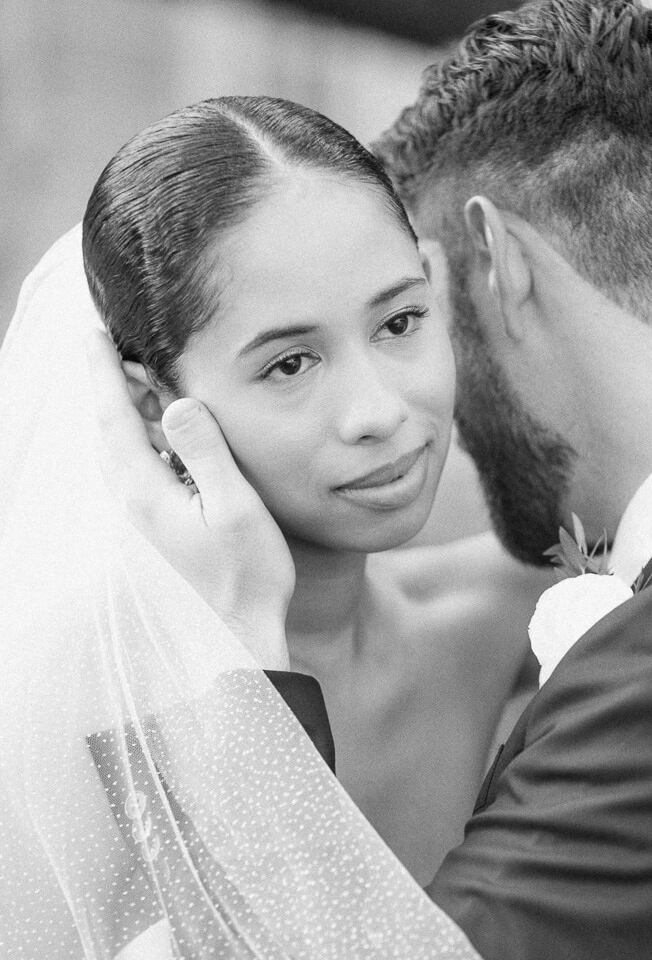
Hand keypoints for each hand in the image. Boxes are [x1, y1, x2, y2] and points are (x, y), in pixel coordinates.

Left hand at [86, 331, 294, 666]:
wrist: (245, 625)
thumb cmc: (248, 571)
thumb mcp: (234, 506)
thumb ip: (205, 451)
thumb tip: (177, 402)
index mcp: (146, 491)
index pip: (114, 418)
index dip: (104, 372)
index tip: (94, 333)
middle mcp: (135, 499)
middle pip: (110, 427)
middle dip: (111, 382)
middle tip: (120, 342)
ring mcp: (145, 512)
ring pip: (123, 445)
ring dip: (127, 407)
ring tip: (140, 373)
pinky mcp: (159, 520)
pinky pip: (140, 463)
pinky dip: (144, 433)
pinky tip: (164, 425)